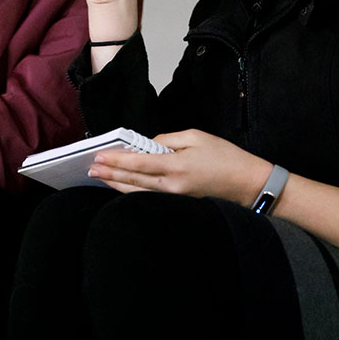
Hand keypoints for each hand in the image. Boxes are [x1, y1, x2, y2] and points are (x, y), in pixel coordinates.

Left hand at [88, 128, 271, 205]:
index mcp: (175, 166)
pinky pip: (149, 197)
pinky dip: (132, 191)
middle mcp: (171, 186)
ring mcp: (174, 198)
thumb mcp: (195, 136)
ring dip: (116, 184)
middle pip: (132, 180)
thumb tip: (149, 144)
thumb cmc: (225, 156)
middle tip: (91, 167)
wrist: (248, 183)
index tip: (99, 156)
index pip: (138, 163)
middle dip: (110, 173)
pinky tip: (122, 187)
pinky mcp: (179, 203)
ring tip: (99, 177)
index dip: (116, 160)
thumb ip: (168, 139)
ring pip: (137, 192)